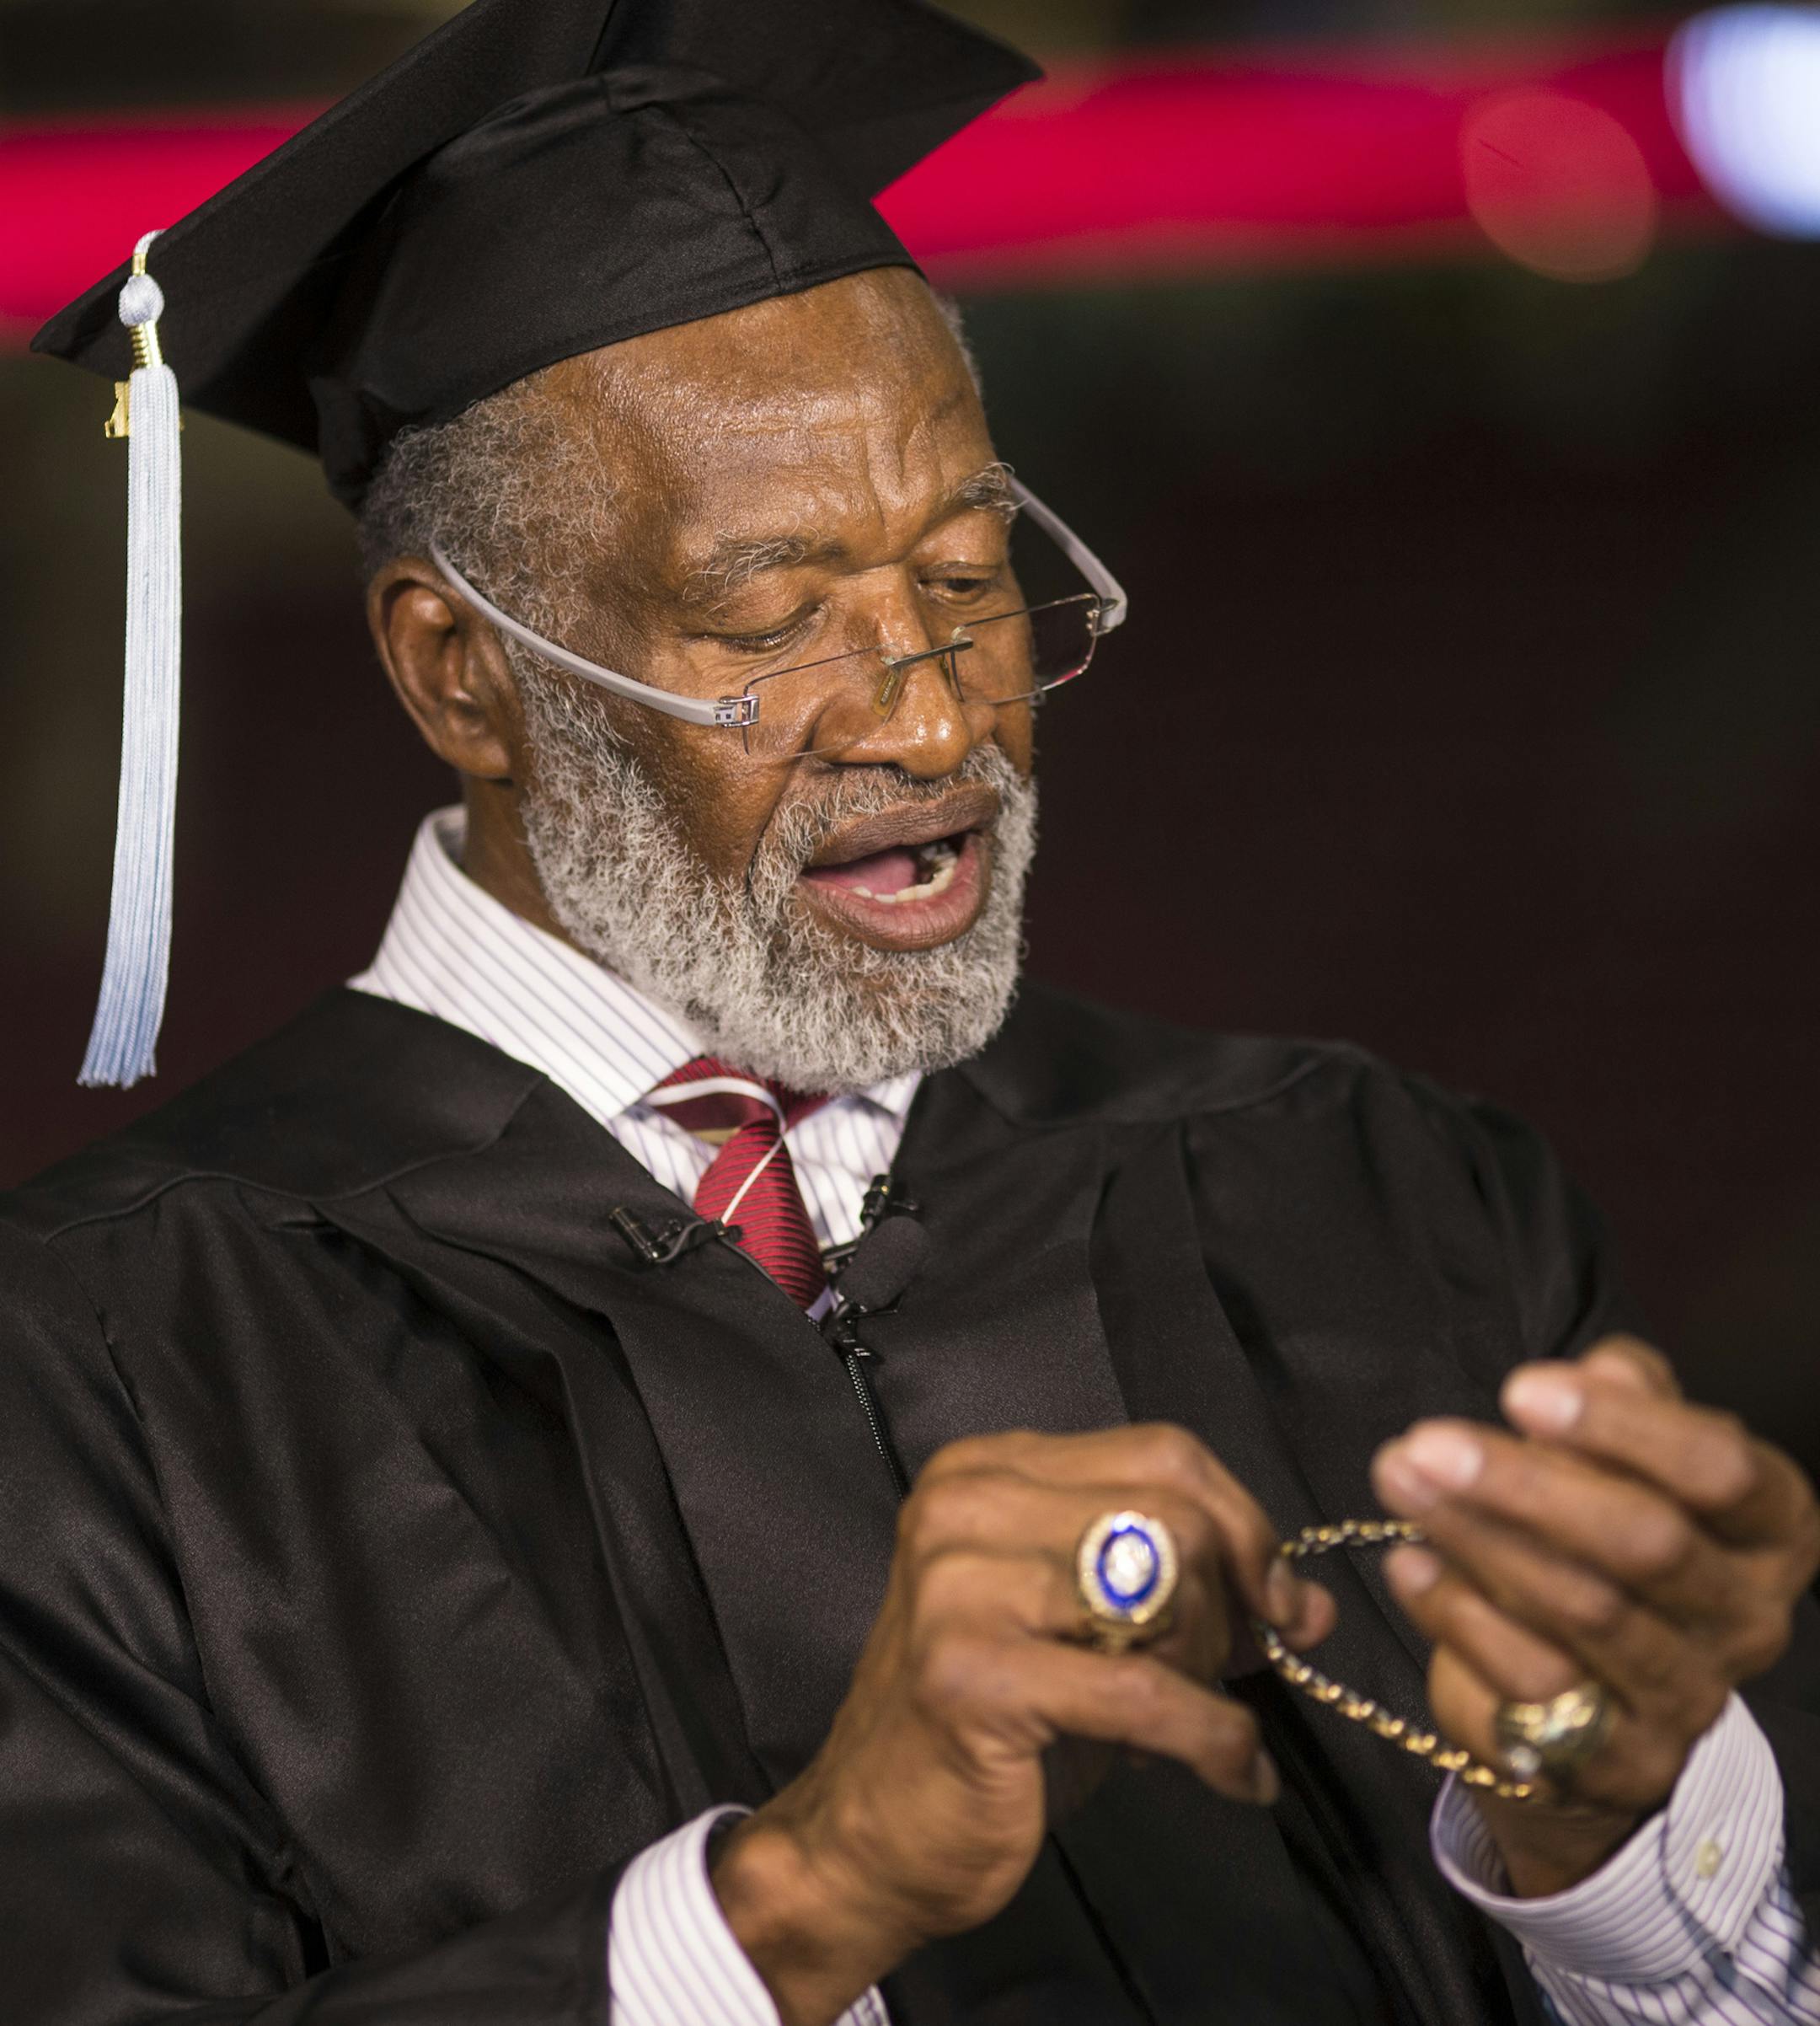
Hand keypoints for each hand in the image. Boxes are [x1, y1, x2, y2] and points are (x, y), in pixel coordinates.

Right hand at [711, 1423, 1333, 2025]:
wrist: (871, 1839)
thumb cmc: (989, 1730)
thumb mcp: (1086, 1632)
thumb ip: (1181, 1590)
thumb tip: (1308, 1602)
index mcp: (986, 1469)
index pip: (1163, 1453)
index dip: (1246, 1525)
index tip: (1285, 1601)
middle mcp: (965, 1504)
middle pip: (1175, 1513)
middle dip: (1231, 1604)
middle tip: (1230, 1676)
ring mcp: (959, 1584)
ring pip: (1165, 1592)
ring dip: (1212, 1675)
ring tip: (1198, 1726)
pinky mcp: (972, 1672)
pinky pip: (1146, 1693)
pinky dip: (1216, 1741)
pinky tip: (1234, 1775)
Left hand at [1371, 1337, 1819, 1896]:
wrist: (1597, 1689)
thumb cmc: (1607, 1535)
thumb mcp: (1625, 1452)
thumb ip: (1623, 1398)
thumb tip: (1602, 1367)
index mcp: (1769, 1530)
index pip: (1721, 1471)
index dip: (1621, 1424)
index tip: (1518, 1389)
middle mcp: (1748, 1619)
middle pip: (1648, 1545)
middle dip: (1527, 1485)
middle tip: (1428, 1442)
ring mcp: (1688, 1697)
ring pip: (1584, 1612)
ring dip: (1475, 1538)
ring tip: (1399, 1479)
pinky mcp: (1619, 1759)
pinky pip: (1531, 1683)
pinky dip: (1459, 1613)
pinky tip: (1408, 1563)